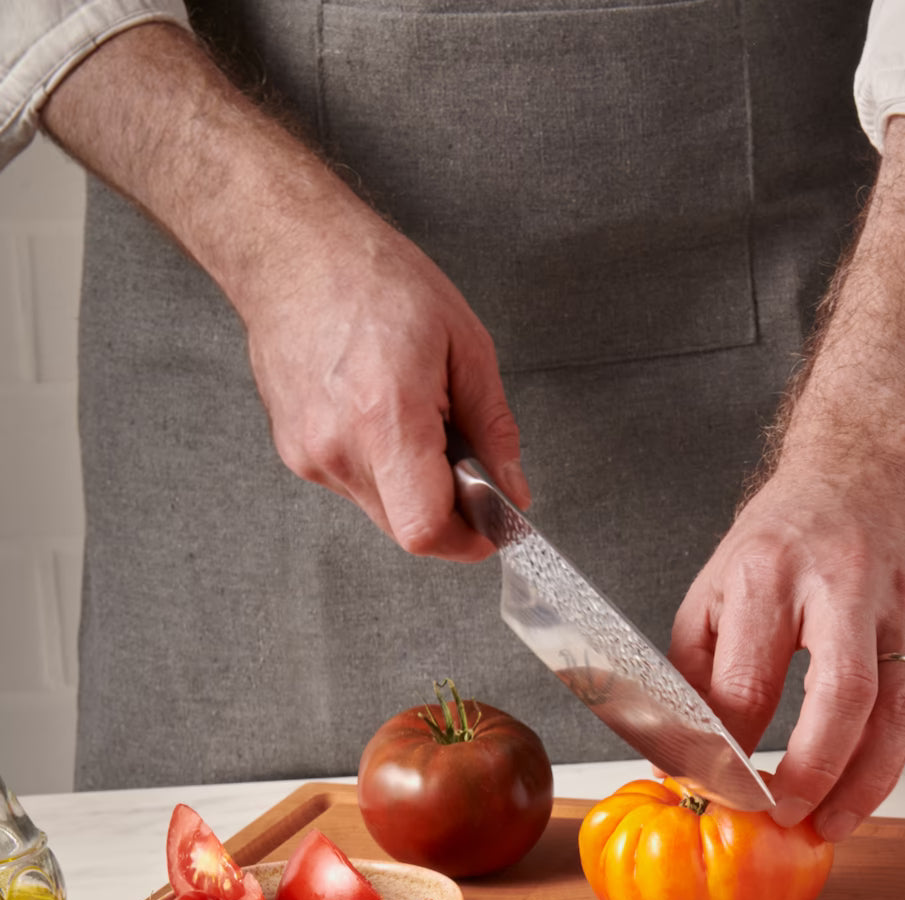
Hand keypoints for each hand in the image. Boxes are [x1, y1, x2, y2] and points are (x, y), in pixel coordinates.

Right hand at [240, 207, 526, 561]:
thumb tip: (512, 487)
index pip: (426, 528)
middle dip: (448, 510)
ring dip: (414, 487)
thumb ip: (494, 427)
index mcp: (385, 415)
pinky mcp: (296, 454)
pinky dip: (383, 469)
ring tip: (417, 420)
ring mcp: (309, 454)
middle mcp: (338, 445)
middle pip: (408, 529)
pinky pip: (355, 487)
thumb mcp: (464, 343)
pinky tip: (381, 416)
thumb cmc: (372, 280)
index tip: (492, 525)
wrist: (291, 252)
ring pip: (382, 511)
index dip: (467, 539)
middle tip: (463, 460)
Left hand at [670, 115, 904, 840]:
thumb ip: (698, 672)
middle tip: (783, 818)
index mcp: (768, 574)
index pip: (748, 683)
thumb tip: (684, 756)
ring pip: (896, 712)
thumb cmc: (783, 531)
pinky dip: (892, 759)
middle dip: (812, 773)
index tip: (716, 788)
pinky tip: (864, 790)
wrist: (867, 460)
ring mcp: (896, 603)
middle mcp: (838, 586)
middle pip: (839, 698)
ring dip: (866, 784)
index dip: (730, 751)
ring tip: (830, 826)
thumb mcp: (715, 587)